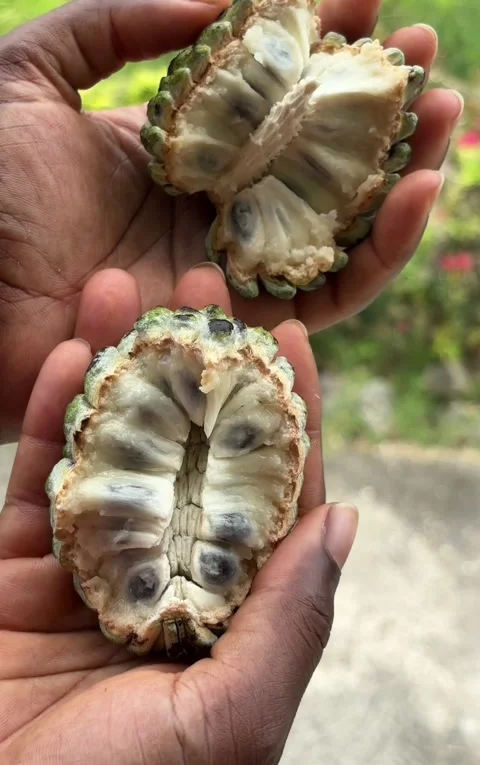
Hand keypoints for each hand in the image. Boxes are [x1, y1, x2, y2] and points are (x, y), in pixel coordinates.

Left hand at [0, 0, 460, 439]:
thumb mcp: (30, 73)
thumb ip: (118, 24)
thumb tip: (221, 2)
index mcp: (172, 152)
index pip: (267, 94)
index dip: (317, 43)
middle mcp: (209, 212)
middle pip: (314, 161)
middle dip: (377, 104)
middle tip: (427, 51)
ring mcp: (225, 273)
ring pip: (338, 229)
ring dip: (400, 173)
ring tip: (443, 113)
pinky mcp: (234, 331)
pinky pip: (325, 298)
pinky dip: (377, 253)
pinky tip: (411, 193)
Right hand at [0, 265, 357, 764]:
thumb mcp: (225, 724)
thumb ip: (287, 625)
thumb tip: (342, 520)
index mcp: (228, 611)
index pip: (271, 497)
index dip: (285, 416)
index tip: (291, 338)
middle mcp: (167, 578)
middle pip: (190, 454)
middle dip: (198, 371)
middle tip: (202, 289)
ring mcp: (94, 566)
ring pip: (114, 449)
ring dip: (120, 371)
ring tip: (126, 293)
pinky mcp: (20, 567)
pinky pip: (39, 478)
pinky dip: (51, 416)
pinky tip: (68, 355)